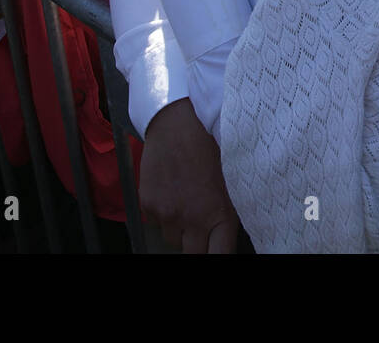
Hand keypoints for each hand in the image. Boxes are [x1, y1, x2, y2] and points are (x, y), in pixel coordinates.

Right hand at [140, 99, 237, 252]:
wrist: (176, 122)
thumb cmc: (209, 146)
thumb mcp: (230, 179)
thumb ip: (226, 210)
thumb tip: (226, 234)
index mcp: (218, 213)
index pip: (219, 256)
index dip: (219, 256)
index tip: (218, 251)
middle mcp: (191, 218)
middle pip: (192, 255)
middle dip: (198, 247)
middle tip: (202, 230)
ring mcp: (167, 213)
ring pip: (172, 239)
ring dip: (180, 229)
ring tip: (187, 201)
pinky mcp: (148, 205)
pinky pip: (156, 223)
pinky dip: (163, 214)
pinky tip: (171, 192)